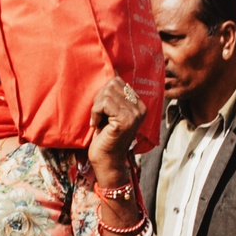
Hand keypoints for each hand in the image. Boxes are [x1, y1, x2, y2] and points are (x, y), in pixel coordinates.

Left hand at [86, 73, 147, 189]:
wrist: (106, 161)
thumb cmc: (104, 137)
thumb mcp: (110, 112)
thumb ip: (113, 96)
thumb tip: (112, 73)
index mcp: (139, 104)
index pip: (118, 82)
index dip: (103, 94)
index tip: (101, 112)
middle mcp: (140, 108)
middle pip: (112, 84)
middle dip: (99, 99)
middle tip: (98, 116)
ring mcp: (135, 114)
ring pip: (107, 92)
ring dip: (96, 107)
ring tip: (98, 121)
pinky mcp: (126, 119)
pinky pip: (104, 103)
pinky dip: (95, 113)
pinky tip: (96, 125)